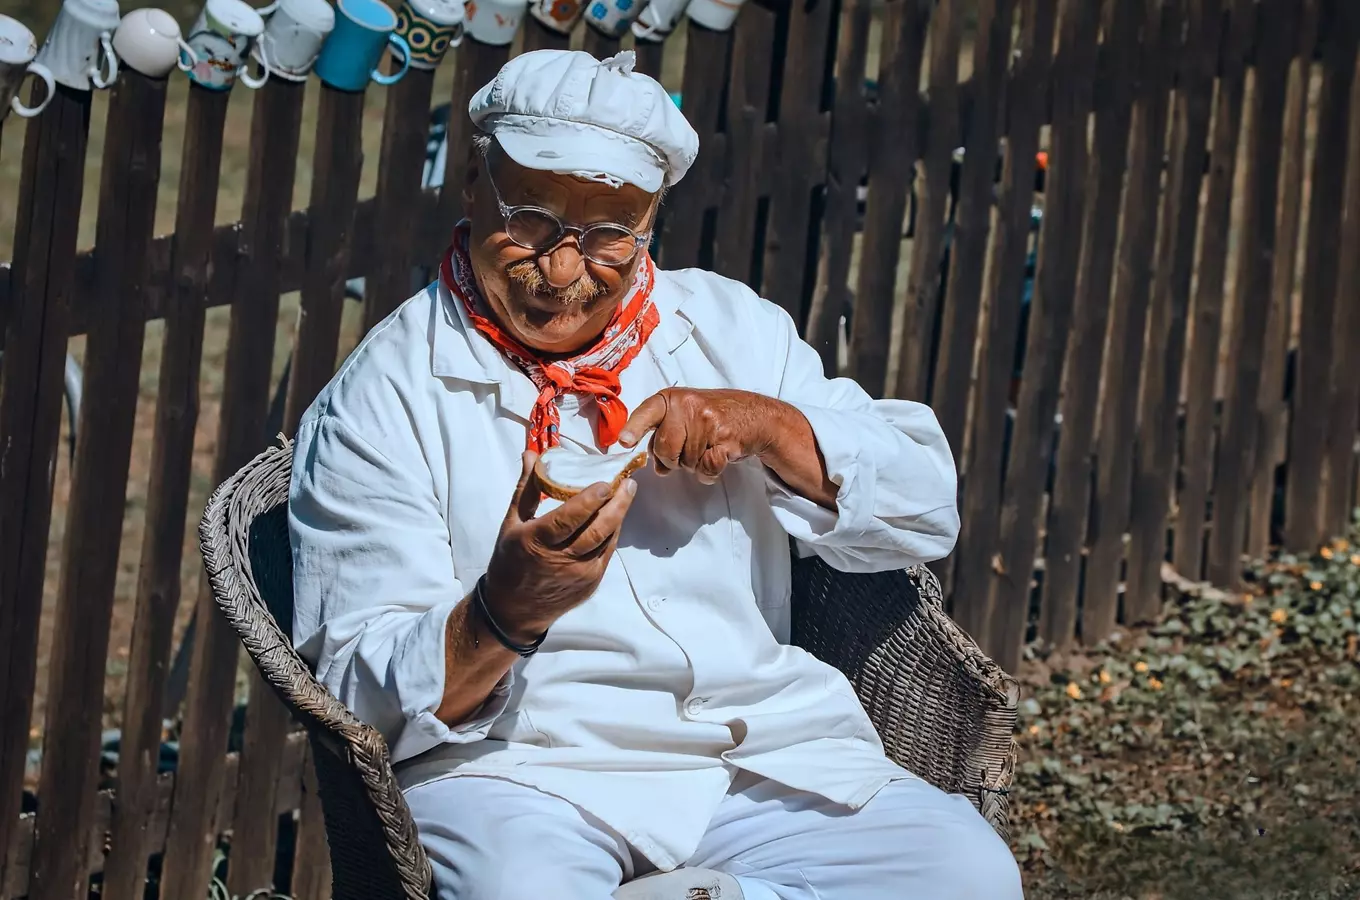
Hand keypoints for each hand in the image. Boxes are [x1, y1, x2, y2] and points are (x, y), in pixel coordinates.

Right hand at [482, 452, 637, 640]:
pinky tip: (616, 517)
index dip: (589, 500)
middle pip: (596, 530)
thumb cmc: (510, 561)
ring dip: (618, 516)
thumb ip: (527, 488)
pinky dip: (612, 533)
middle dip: (616, 505)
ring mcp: (579, 574)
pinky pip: (606, 553)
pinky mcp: (590, 583)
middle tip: (627, 484)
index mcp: (536, 542)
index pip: (568, 519)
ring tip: (626, 494)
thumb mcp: (512, 523)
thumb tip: (531, 454)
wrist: (515, 609)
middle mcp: (560, 560)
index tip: (605, 482)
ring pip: (606, 541)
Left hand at [618, 388, 782, 484]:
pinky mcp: (725, 438)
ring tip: (707, 448)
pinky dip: (710, 472)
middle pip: (664, 449)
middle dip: (673, 459)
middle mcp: (688, 406)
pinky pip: (706, 468)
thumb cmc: (712, 416)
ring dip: (694, 464)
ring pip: (685, 462)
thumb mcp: (684, 417)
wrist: (755, 415)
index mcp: (672, 399)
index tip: (624, 442)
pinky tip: (717, 457)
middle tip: (689, 448)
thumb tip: (657, 468)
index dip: (634, 428)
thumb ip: (665, 437)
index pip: (648, 412)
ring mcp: (707, 421)